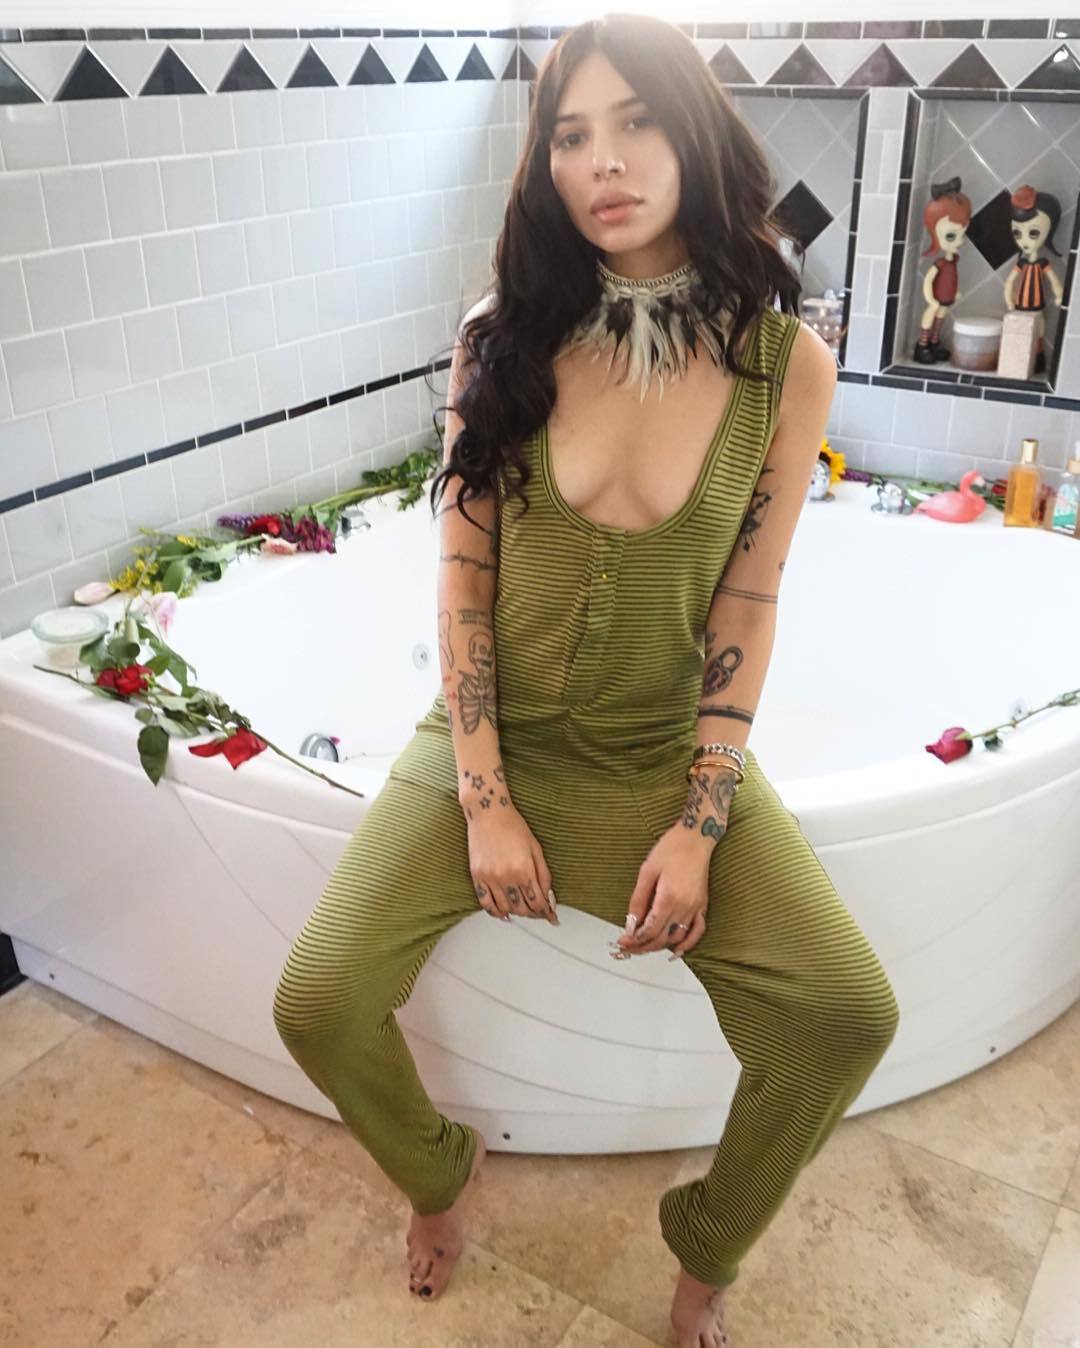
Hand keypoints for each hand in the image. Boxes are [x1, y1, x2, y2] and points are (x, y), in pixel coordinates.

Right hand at [464, 801, 558, 925]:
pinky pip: (485, 903)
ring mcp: (490, 878)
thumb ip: (543, 874)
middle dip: (534, 913)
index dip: (547, 912)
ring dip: (516, 913)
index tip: (551, 916)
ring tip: (523, 910)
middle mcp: (506, 876)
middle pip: (523, 908)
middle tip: (539, 912)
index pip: (538, 902)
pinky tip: (502, 912)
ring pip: (505, 909)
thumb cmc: (512, 825)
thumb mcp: (536, 848)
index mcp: (524, 869)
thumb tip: (548, 895)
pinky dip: (495, 912)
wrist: (488, 812)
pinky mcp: (477, 876)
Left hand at [611, 825, 710, 959]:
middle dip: (643, 946)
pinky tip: (677, 950)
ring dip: (660, 946)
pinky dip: (687, 943)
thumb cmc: (672, 848)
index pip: (650, 930)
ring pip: (677, 937)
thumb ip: (638, 899)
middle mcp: (684, 906)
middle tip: (628, 947)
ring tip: (645, 946)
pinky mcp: (702, 905)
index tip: (623, 941)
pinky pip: (697, 931)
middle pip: (662, 938)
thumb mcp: (647, 871)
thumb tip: (631, 921)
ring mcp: (695, 907)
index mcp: (668, 898)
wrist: (695, 837)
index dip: (635, 939)